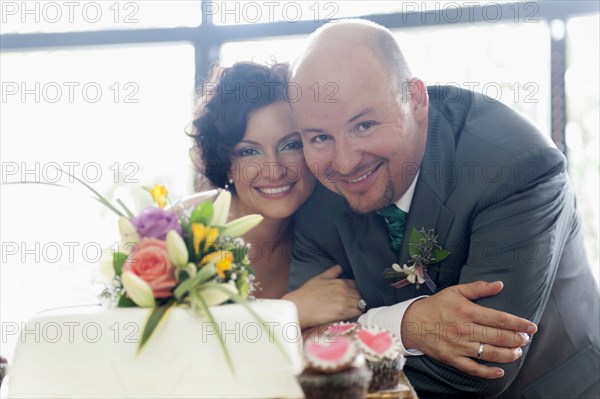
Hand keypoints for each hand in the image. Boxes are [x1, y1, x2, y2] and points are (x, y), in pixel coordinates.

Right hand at [283, 265, 362, 328]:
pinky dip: (359, 313)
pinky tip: (355, 315)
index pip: (357, 284)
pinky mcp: (342, 312)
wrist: (298, 307)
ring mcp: (344, 301)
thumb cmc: (306, 294)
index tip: (357, 294)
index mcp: (339, 282)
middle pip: (361, 294)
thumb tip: (341, 266)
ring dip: (361, 306)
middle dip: (361, 298)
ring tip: (357, 310)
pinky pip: (358, 312)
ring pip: (362, 303)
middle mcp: (344, 290)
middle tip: (358, 304)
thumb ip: (332, 272)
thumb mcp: (319, 278)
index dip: (359, 289)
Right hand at [401, 281, 536, 378]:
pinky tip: (500, 371)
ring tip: (517, 352)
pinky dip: (488, 372)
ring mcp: (458, 346)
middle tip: (525, 339)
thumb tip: (499, 285)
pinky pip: (473, 368)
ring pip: (490, 354)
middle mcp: (464, 329)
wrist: (411, 323)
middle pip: (498, 337)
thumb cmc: (435, 306)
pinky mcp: (452, 358)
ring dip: (508, 354)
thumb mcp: (455, 291)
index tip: (531, 326)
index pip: (499, 319)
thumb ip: (478, 288)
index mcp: (466, 311)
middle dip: (517, 339)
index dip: (518, 323)